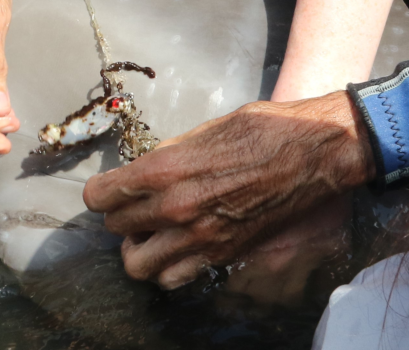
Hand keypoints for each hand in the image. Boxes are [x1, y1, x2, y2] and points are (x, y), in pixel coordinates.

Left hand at [83, 91, 374, 289]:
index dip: (99, 192)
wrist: (309, 154)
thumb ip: (165, 156)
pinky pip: (174, 277)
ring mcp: (198, 237)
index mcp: (165, 170)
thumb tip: (142, 171)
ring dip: (136, 247)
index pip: (101, 196)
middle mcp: (175, 208)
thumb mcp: (201, 131)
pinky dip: (166, 266)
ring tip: (148, 230)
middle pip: (115, 227)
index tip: (106, 189)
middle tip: (131, 204)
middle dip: (117, 215)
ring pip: (137, 264)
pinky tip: (175, 245)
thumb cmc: (259, 131)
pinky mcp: (220, 253)